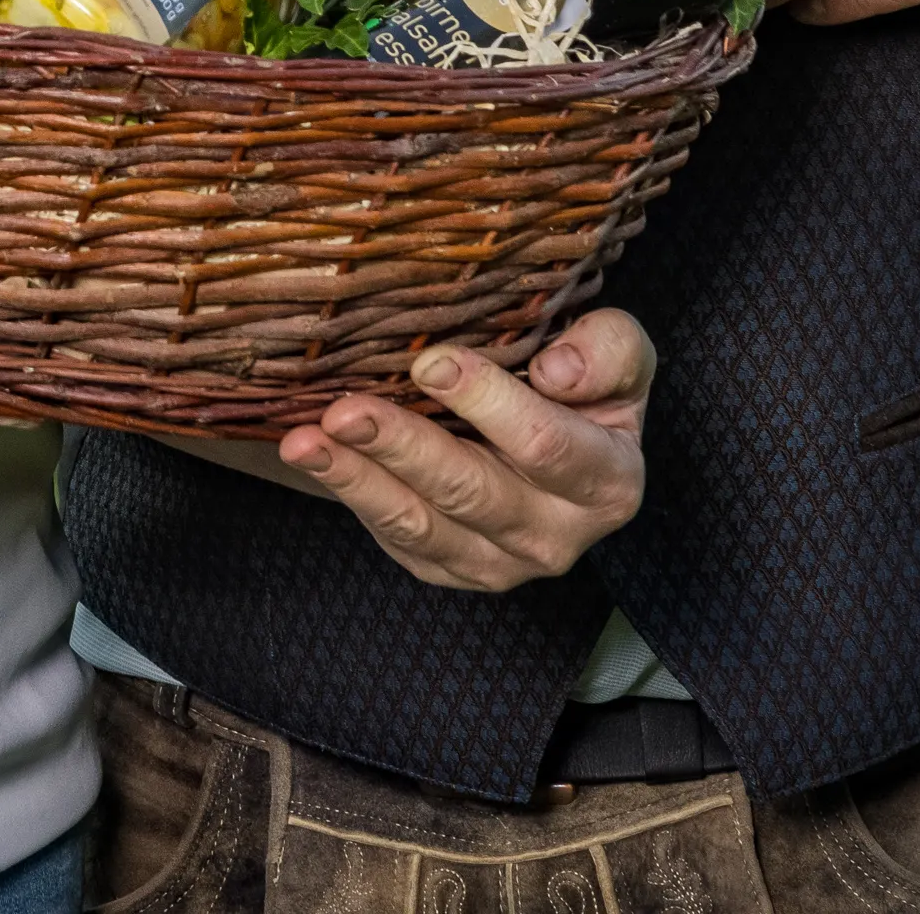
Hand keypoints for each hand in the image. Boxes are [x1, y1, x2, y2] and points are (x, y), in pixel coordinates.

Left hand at [150, 310, 655, 590]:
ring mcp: (501, 562)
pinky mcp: (451, 569)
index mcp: (608, 482)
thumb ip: (606, 350)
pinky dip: (351, 495)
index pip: (545, 445)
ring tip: (303, 441)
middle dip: (402, 447)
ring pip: (420, 525)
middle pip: (470, 491)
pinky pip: (396, 537)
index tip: (429, 363)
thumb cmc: (583, 389)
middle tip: (343, 411)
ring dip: (356, 479)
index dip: (486, 402)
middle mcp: (558, 536)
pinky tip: (314, 458)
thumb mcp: (617, 354)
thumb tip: (557, 369)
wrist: (562, 445)